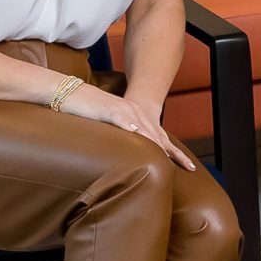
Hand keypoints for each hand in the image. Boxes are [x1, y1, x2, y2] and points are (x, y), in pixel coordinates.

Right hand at [58, 80, 196, 170]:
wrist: (73, 93)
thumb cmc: (91, 112)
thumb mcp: (111, 126)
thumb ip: (123, 138)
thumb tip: (131, 156)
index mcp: (136, 118)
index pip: (158, 137)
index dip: (174, 152)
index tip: (188, 166)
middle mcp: (134, 113)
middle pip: (156, 135)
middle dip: (172, 151)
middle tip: (187, 167)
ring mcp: (122, 111)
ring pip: (142, 129)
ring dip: (155, 142)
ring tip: (166, 157)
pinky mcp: (108, 110)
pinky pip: (121, 119)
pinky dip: (129, 127)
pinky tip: (136, 134)